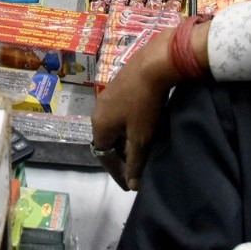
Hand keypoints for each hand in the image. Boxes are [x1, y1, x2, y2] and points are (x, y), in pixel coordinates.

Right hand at [90, 32, 176, 190]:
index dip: (116, 172)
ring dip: (127, 141)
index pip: (102, 155)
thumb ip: (134, 161)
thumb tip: (131, 184)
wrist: (153, 64)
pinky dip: (130, 127)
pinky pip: (120, 115)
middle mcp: (98, 110)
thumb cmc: (144, 104)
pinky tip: (144, 128)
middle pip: (107, 141)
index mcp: (98, 124)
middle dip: (122, 156)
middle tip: (138, 168)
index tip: (130, 184)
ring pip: (115, 127)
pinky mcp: (119, 87)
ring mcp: (107, 97)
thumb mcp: (140, 137)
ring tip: (143, 150)